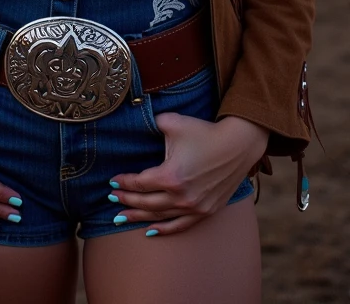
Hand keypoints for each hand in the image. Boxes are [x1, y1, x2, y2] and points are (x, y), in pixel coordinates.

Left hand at [109, 114, 268, 235]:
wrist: (238, 145)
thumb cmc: (205, 132)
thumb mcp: (173, 122)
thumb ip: (152, 123)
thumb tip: (136, 119)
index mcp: (171, 176)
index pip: (140, 183)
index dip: (124, 182)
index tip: (112, 181)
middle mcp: (181, 196)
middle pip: (146, 203)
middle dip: (127, 200)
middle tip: (112, 199)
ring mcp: (194, 207)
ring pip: (160, 217)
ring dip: (139, 217)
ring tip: (122, 218)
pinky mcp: (206, 211)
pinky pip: (181, 225)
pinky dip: (164, 229)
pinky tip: (151, 231)